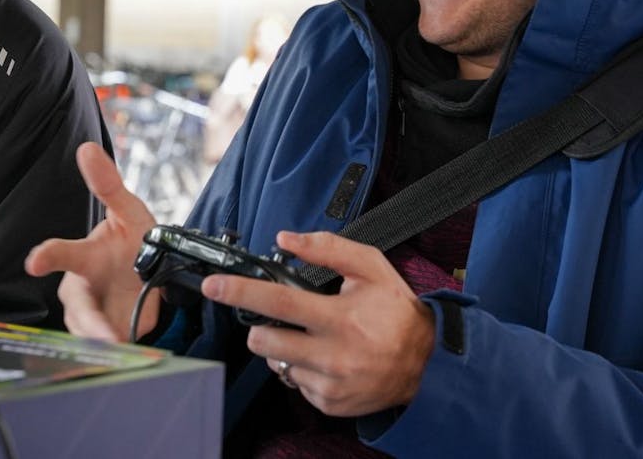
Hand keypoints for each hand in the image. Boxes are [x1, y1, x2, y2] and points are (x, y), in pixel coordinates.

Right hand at [25, 142, 158, 340]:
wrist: (155, 275)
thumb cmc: (134, 240)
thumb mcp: (129, 211)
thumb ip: (108, 184)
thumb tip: (86, 148)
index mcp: (84, 256)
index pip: (60, 254)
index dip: (47, 256)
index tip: (35, 261)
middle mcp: (80, 286)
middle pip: (75, 304)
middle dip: (87, 319)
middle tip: (102, 333)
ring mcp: (90, 313)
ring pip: (89, 329)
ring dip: (103, 337)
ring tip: (120, 342)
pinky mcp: (104, 334)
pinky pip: (102, 345)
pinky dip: (112, 350)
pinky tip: (123, 353)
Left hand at [202, 230, 435, 416]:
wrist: (428, 364)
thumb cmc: (397, 312)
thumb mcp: (371, 268)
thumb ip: (328, 247)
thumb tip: (286, 239)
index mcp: (340, 319)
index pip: (278, 304)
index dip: (240, 293)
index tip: (215, 286)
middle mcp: (332, 356)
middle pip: (265, 342)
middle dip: (259, 327)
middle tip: (279, 318)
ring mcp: (329, 384)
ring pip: (276, 364)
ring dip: (282, 348)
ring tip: (311, 338)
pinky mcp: (329, 403)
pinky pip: (295, 383)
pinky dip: (303, 369)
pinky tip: (326, 358)